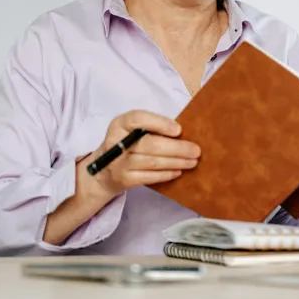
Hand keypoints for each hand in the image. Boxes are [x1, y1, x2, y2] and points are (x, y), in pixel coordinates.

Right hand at [80, 110, 199, 199]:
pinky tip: (178, 171)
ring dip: (175, 162)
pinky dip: (166, 174)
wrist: (102, 171)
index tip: (178, 129)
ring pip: (151, 162)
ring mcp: (118, 163)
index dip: (159, 123)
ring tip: (192, 161)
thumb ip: (151, 128)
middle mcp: (115, 143)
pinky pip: (148, 177)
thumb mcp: (131, 131)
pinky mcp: (123, 180)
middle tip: (196, 150)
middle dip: (176, 148)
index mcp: (119, 124)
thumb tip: (183, 132)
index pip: (137, 119)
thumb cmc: (126, 145)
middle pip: (149, 144)